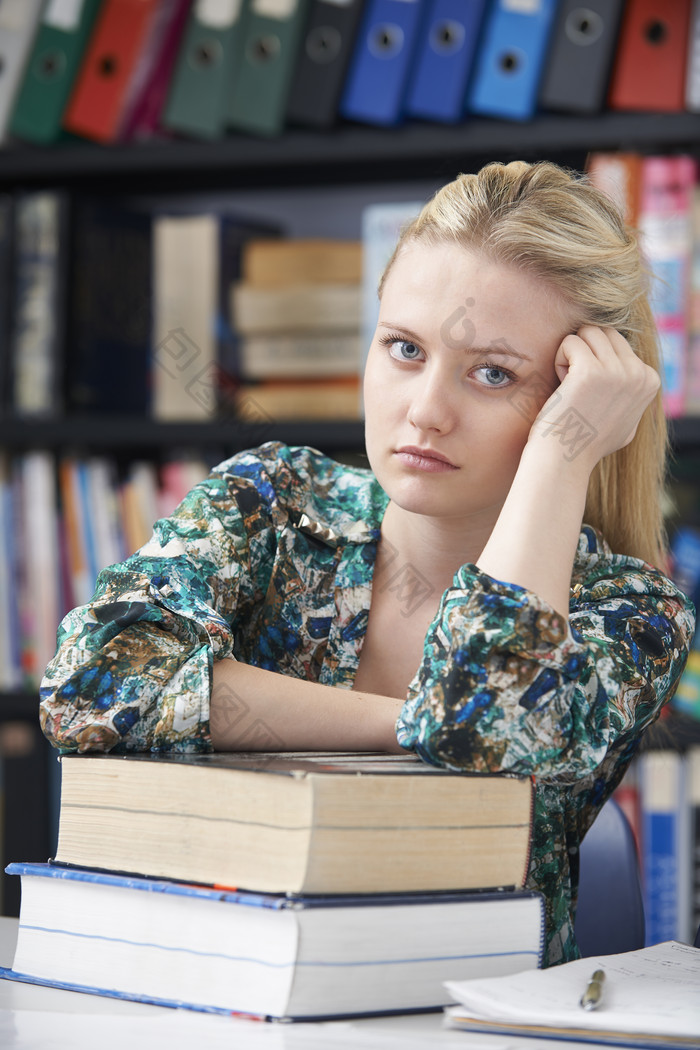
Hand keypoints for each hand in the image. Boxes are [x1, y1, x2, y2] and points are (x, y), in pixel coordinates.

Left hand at [528, 326, 659, 470]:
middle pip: (605, 333)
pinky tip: (561, 385)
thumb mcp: (627, 420)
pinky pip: (570, 342)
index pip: (620, 343)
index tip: (591, 394)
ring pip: (588, 332)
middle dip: (586, 351)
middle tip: (575, 383)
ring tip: (568, 383)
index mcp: (650, 380)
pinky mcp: (590, 370)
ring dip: (572, 354)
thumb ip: (633, 396)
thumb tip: (637, 376)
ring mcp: (616, 371)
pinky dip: (559, 359)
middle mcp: (638, 373)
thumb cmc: (588, 442)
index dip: (598, 362)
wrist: (565, 457)